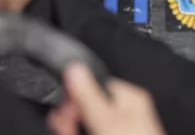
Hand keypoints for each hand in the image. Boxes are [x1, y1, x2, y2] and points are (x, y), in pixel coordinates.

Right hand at [48, 64, 164, 134]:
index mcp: (130, 99)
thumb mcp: (106, 121)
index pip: (95, 84)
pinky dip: (83, 133)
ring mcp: (122, 130)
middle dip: (73, 117)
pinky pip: (94, 131)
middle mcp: (127, 113)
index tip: (64, 109)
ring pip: (88, 124)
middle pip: (89, 106)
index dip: (76, 96)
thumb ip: (89, 96)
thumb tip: (74, 67)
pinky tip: (74, 134)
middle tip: (67, 128)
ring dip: (74, 128)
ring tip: (69, 132)